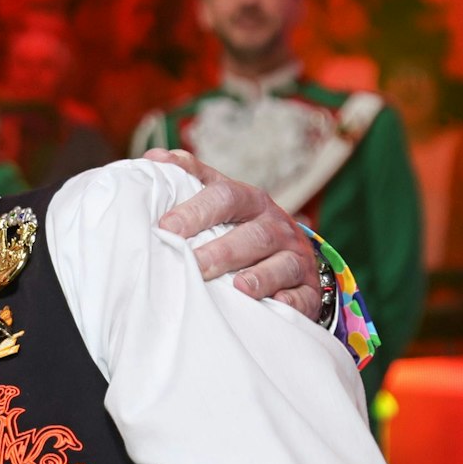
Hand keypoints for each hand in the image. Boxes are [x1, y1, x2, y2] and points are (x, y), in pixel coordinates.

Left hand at [144, 148, 321, 317]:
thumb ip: (190, 177)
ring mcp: (295, 257)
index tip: (166, 228)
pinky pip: (304, 295)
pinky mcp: (307, 289)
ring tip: (237, 287)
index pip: (225, 197)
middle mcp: (275, 226)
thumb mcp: (219, 199)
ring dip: (259, 276)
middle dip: (223, 251)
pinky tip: (276, 304)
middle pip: (253, 235)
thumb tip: (154, 158)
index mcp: (249, 201)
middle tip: (194, 264)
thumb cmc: (240, 226)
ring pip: (282, 264)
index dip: (196, 211)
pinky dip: (291, 300)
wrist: (289, 257)